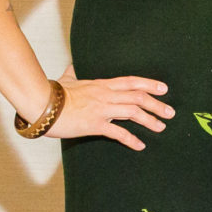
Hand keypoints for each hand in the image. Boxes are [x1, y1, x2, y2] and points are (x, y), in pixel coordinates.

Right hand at [44, 68, 173, 150]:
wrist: (41, 103)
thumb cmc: (52, 93)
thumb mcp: (66, 79)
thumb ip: (73, 73)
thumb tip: (73, 65)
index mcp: (101, 84)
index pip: (131, 82)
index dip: (149, 84)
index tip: (164, 89)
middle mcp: (105, 95)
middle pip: (138, 97)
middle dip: (157, 104)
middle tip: (170, 112)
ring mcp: (101, 109)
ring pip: (133, 112)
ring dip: (150, 120)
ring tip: (161, 127)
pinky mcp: (95, 124)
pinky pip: (118, 133)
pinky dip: (131, 139)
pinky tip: (140, 145)